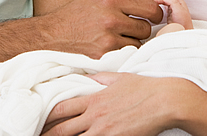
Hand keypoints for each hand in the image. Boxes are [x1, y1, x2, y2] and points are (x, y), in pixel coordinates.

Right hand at [41, 0, 162, 57]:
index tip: (154, 16)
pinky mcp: (104, 57)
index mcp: (110, 0)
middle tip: (130, 28)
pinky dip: (123, 52)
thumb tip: (156, 1)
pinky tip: (112, 47)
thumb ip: (125, 1)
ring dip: (132, 41)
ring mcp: (108, 40)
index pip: (149, 7)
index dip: (156, 12)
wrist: (52, 35)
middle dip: (141, 28)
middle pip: (146, 27)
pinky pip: (126, 55)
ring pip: (138, 43)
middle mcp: (111, 19)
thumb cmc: (76, 15)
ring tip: (116, 37)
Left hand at [42, 72, 182, 135]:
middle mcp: (95, 116)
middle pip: (62, 130)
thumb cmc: (145, 88)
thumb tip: (87, 77)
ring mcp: (104, 131)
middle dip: (48, 135)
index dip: (47, 116)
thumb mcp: (119, 78)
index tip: (39, 121)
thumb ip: (100, 79)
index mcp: (94, 99)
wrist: (166, 100)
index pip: (61, 108)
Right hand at [153, 0, 192, 29]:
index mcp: (179, 2)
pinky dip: (159, 3)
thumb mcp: (179, 10)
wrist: (183, 32)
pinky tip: (157, 3)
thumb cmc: (184, 23)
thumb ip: (172, 2)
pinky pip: (163, 5)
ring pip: (164, 0)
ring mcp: (173, 9)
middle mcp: (176, 5)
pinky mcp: (170, 14)